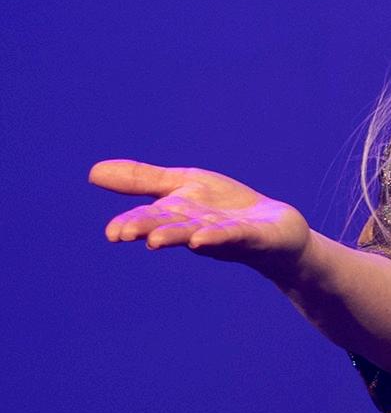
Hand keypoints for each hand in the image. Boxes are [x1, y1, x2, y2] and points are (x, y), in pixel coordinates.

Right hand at [89, 159, 310, 275]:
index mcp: (178, 214)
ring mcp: (225, 233)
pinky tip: (203, 237)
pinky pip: (234, 235)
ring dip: (178, 236)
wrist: (275, 230)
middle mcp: (197, 226)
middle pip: (170, 225)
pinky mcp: (253, 234)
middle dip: (147, 228)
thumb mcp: (184, 186)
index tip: (111, 233)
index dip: (131, 224)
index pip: (150, 218)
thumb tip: (92, 172)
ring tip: (156, 240)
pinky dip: (219, 236)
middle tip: (123, 233)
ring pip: (198, 233)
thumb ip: (142, 181)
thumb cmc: (224, 210)